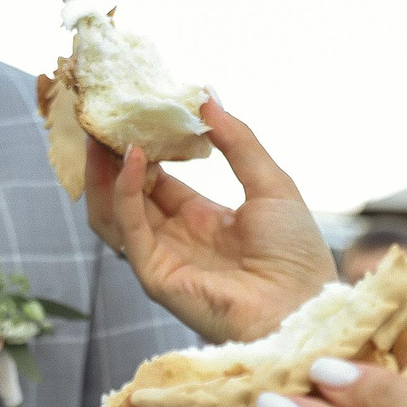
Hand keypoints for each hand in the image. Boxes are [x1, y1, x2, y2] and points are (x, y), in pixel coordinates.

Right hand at [87, 99, 333, 344]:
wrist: (303, 307)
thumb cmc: (297, 256)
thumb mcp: (272, 185)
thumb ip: (238, 142)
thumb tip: (207, 98)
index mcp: (203, 221)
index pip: (159, 180)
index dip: (146, 147)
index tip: (138, 113)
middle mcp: (176, 240)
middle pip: (129, 193)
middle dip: (114, 156)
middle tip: (105, 115)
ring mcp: (162, 258)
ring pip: (114, 212)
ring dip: (105, 173)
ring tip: (103, 132)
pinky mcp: (155, 276)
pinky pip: (130, 229)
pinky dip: (125, 192)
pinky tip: (135, 158)